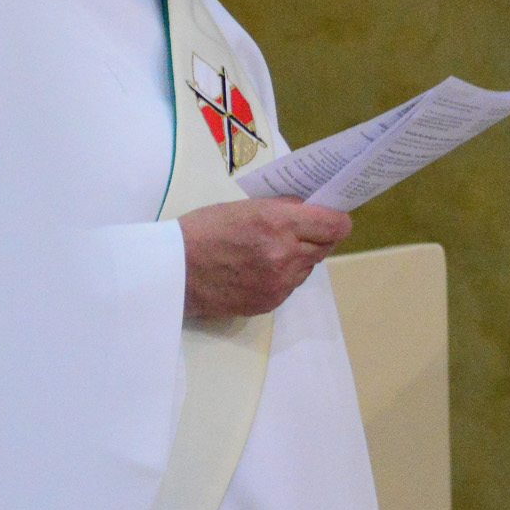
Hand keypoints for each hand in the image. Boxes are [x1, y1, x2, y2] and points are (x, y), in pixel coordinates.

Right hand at [178, 197, 351, 319]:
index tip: (332, 219)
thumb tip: (310, 208)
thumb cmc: (203, 230)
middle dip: (316, 238)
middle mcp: (285, 255)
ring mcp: (279, 283)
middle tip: (297, 234)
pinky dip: (282, 278)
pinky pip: (290, 286)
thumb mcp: (245, 207)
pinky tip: (257, 270)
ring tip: (269, 252)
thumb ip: (282, 209)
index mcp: (279, 224)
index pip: (335, 226)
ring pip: (308, 268)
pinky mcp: (270, 302)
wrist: (173, 271)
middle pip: (325, 247)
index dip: (337, 221)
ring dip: (298, 259)